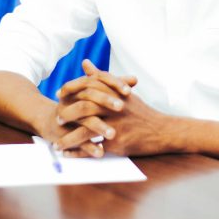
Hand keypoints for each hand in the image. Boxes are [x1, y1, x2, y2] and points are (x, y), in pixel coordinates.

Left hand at [59, 62, 180, 158]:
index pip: (87, 86)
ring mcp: (117, 125)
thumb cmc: (139, 111)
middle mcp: (115, 107)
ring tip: (56, 144)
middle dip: (67, 114)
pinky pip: (94, 148)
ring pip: (87, 130)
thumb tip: (85, 63)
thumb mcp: (122, 91)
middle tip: (57, 120)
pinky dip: (79, 153)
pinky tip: (69, 155)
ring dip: (68, 139)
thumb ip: (101, 77)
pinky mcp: (118, 142)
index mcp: (115, 92)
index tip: (59, 95)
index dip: (70, 90)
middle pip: (85, 107)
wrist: (162, 131)